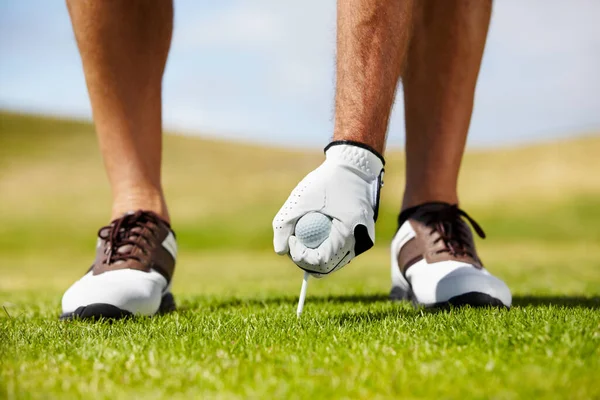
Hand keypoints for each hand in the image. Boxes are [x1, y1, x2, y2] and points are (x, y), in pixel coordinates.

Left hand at [272, 141, 383, 276]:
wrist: (354, 166)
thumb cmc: (327, 179)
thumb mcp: (300, 198)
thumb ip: (284, 224)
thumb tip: (280, 251)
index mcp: (350, 232)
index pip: (321, 261)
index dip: (301, 256)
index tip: (291, 239)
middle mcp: (361, 242)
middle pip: (328, 267)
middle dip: (306, 260)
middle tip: (294, 242)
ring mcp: (364, 241)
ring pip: (334, 262)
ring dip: (315, 256)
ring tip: (303, 237)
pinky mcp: (362, 237)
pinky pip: (341, 252)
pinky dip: (326, 248)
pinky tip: (314, 235)